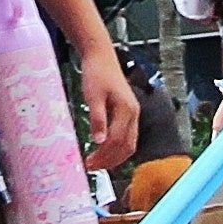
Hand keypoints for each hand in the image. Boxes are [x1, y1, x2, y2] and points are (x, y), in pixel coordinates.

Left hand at [78, 53, 138, 170]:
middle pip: (126, 146)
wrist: (101, 56)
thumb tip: (98, 142)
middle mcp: (134, 113)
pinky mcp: (128, 112)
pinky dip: (117, 147)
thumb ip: (98, 119)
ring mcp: (133, 113)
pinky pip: (127, 136)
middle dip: (110, 160)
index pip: (117, 141)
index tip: (88, 163)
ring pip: (129, 143)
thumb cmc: (96, 73)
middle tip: (92, 167)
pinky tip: (103, 149)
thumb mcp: (93, 96)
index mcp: (127, 110)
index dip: (103, 155)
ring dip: (114, 156)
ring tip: (97, 162)